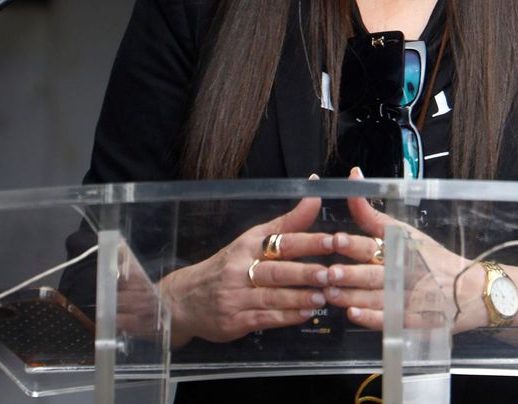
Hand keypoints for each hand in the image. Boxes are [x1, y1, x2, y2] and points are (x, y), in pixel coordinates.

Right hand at [155, 187, 337, 345]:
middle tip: (331, 273)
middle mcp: (240, 270)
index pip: (279, 240)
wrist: (185, 299)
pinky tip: (305, 314)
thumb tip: (314, 195)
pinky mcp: (235, 321)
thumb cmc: (226, 267)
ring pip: (272, 297)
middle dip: (304, 272)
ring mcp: (236, 297)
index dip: (307, 240)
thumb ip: (287, 222)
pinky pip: (265, 319)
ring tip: (324, 296)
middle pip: (276, 270)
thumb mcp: (251, 241)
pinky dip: (287, 317)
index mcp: (247, 246)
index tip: (332, 239)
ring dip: (300, 297)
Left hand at [320, 167, 482, 331]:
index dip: (356, 243)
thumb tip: (354, 176)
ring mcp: (407, 300)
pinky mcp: (410, 321)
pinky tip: (354, 314)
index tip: (337, 239)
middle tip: (328, 273)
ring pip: (375, 299)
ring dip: (352, 297)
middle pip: (373, 274)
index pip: (376, 245)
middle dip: (350, 274)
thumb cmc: (433, 258)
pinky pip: (388, 320)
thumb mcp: (406, 232)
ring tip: (330, 294)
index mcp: (401, 249)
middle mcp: (402, 274)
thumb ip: (372, 214)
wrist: (468, 291)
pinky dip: (371, 318)